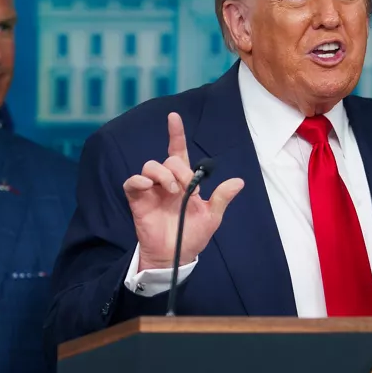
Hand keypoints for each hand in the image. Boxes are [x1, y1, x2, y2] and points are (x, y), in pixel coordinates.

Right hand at [124, 112, 243, 271]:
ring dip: (162, 174)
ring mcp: (151, 190)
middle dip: (178, 169)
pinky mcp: (138, 200)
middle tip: (185, 187)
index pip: (179, 152)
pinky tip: (148, 186)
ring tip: (171, 190)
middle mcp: (167, 182)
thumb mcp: (211, 217)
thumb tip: (239, 182)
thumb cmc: (192, 236)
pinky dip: (139, 180)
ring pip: (150, 165)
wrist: (175, 255)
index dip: (176, 134)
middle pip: (168, 160)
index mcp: (184, 182)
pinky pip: (132, 182)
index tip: (174, 117)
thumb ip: (222, 198)